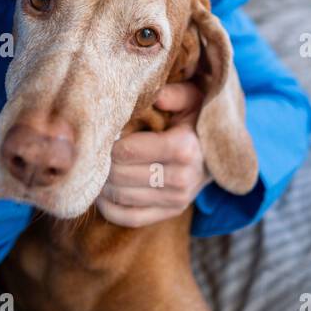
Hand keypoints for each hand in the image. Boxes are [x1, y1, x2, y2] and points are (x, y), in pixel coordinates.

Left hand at [94, 81, 214, 227]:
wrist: (217, 149)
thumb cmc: (196, 117)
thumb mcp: (190, 97)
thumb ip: (171, 93)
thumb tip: (153, 95)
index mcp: (184, 147)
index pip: (128, 150)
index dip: (108, 142)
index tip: (102, 134)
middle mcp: (182, 178)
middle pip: (121, 175)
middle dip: (102, 163)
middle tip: (93, 152)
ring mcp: (177, 199)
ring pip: (122, 196)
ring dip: (102, 184)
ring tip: (95, 169)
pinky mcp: (172, 212)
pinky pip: (131, 218)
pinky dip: (110, 209)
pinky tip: (102, 194)